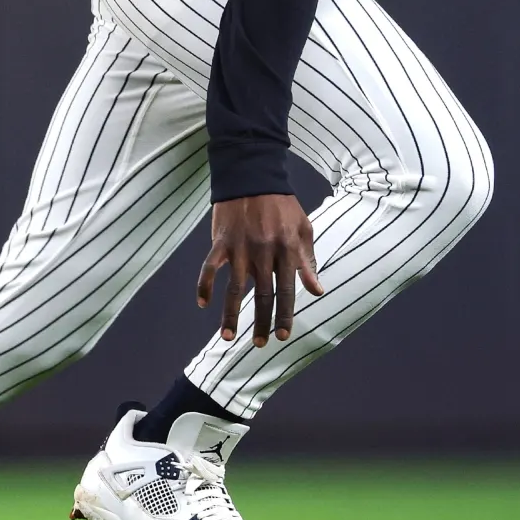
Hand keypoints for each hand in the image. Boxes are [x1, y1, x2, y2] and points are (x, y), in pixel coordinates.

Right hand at [199, 194, 325, 346]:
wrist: (252, 175)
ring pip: (235, 289)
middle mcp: (264, 253)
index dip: (285, 316)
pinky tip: (202, 304)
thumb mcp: (303, 229)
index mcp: (287, 250)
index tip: (283, 336)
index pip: (287, 291)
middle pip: (263, 295)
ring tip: (228, 337)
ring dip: (231, 315)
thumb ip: (308, 261)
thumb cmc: (282, 204)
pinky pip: (209, 268)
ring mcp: (241, 248)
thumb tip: (317, 291)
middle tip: (260, 344)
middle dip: (262, 323)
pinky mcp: (221, 241)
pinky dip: (203, 286)